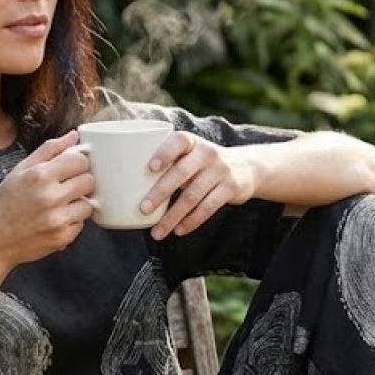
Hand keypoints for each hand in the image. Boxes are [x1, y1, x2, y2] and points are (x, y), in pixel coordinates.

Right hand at [0, 129, 96, 270]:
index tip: (72, 168)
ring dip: (78, 203)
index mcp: (40, 176)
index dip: (79, 163)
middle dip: (80, 182)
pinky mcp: (63, 237)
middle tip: (67, 187)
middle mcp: (51, 197)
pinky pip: (81, 224)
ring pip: (88, 204)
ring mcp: (58, 219)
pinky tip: (55, 220)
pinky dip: (72, 221)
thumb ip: (48, 150)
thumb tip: (74, 136)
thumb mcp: (19, 171)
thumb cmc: (4, 204)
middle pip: (89, 181)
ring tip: (60, 205)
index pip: (80, 161)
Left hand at [140, 132, 256, 240]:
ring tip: (157, 232)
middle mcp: (207, 153)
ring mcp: (220, 171)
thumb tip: (130, 187)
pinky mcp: (230, 188)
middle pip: (181, 173)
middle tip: (143, 209)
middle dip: (161, 193)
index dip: (165, 152)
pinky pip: (208, 208)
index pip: (179, 141)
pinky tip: (178, 230)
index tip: (150, 167)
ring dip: (173, 216)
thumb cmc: (202, 164)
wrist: (245, 167)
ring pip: (193, 196)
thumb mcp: (190, 155)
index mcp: (192, 142)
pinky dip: (191, 221)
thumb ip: (169, 164)